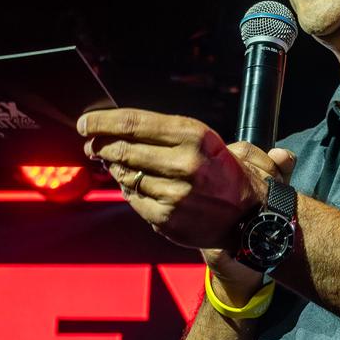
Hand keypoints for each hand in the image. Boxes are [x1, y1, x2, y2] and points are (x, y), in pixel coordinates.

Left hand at [77, 109, 294, 251]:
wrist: (253, 217)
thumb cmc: (228, 174)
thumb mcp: (211, 141)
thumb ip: (169, 134)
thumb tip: (123, 130)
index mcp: (194, 136)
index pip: (133, 124)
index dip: (102, 122)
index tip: (86, 122)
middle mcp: (184, 163)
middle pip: (121, 148)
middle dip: (100, 144)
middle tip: (92, 143)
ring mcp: (173, 193)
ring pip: (124, 175)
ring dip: (113, 168)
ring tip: (112, 162)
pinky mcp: (166, 217)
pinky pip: (133, 198)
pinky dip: (128, 189)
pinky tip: (132, 183)